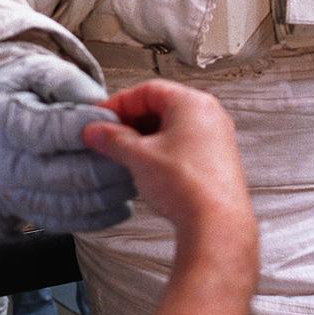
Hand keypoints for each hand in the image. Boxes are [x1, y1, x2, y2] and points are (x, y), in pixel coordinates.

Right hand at [0, 54, 134, 230]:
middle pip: (68, 174)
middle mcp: (10, 168)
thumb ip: (66, 82)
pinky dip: (105, 213)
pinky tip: (123, 196)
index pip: (50, 132)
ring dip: (113, 189)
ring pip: (76, 202)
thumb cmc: (18, 98)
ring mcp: (22, 197)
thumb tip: (97, 100)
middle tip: (139, 146)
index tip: (117, 116)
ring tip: (137, 168)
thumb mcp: (35, 74)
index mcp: (5, 126)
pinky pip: (75, 222)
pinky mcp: (37, 215)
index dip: (87, 126)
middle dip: (111, 161)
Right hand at [83, 80, 254, 250]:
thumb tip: (97, 131)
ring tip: (125, 155)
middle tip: (109, 137)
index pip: (148, 90)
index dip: (119, 103)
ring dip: (145, 137)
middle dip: (131, 122)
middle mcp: (209, 115)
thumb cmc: (188, 185)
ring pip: (172, 127)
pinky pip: (183, 144)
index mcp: (193, 103)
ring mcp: (216, 137)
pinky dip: (161, 150)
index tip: (101, 118)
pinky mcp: (216, 159)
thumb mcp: (139, 157)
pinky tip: (147, 168)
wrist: (216, 224)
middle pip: (161, 106)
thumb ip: (113, 139)